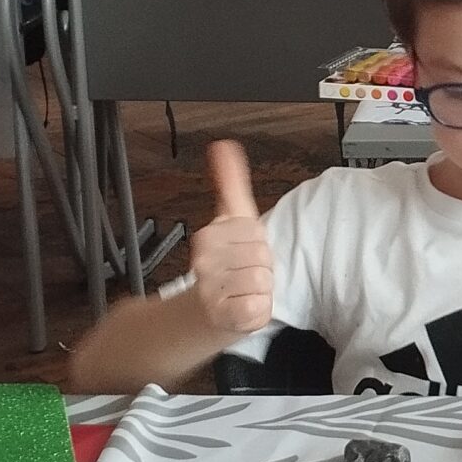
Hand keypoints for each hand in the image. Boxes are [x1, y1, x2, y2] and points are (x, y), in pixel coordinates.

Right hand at [190, 140, 273, 335]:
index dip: (256, 244)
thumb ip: (229, 182)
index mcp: (208, 235)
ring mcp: (212, 291)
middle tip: (242, 274)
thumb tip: (225, 146)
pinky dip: (258, 309)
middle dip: (260, 266)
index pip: (256, 233)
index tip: (240, 252)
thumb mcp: (228, 220)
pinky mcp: (226, 316)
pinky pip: (261, 305)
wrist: (197, 315)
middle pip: (263, 256)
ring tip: (241, 290)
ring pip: (264, 280)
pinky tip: (242, 307)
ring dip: (260, 288)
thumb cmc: (220, 267)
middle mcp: (205, 262)